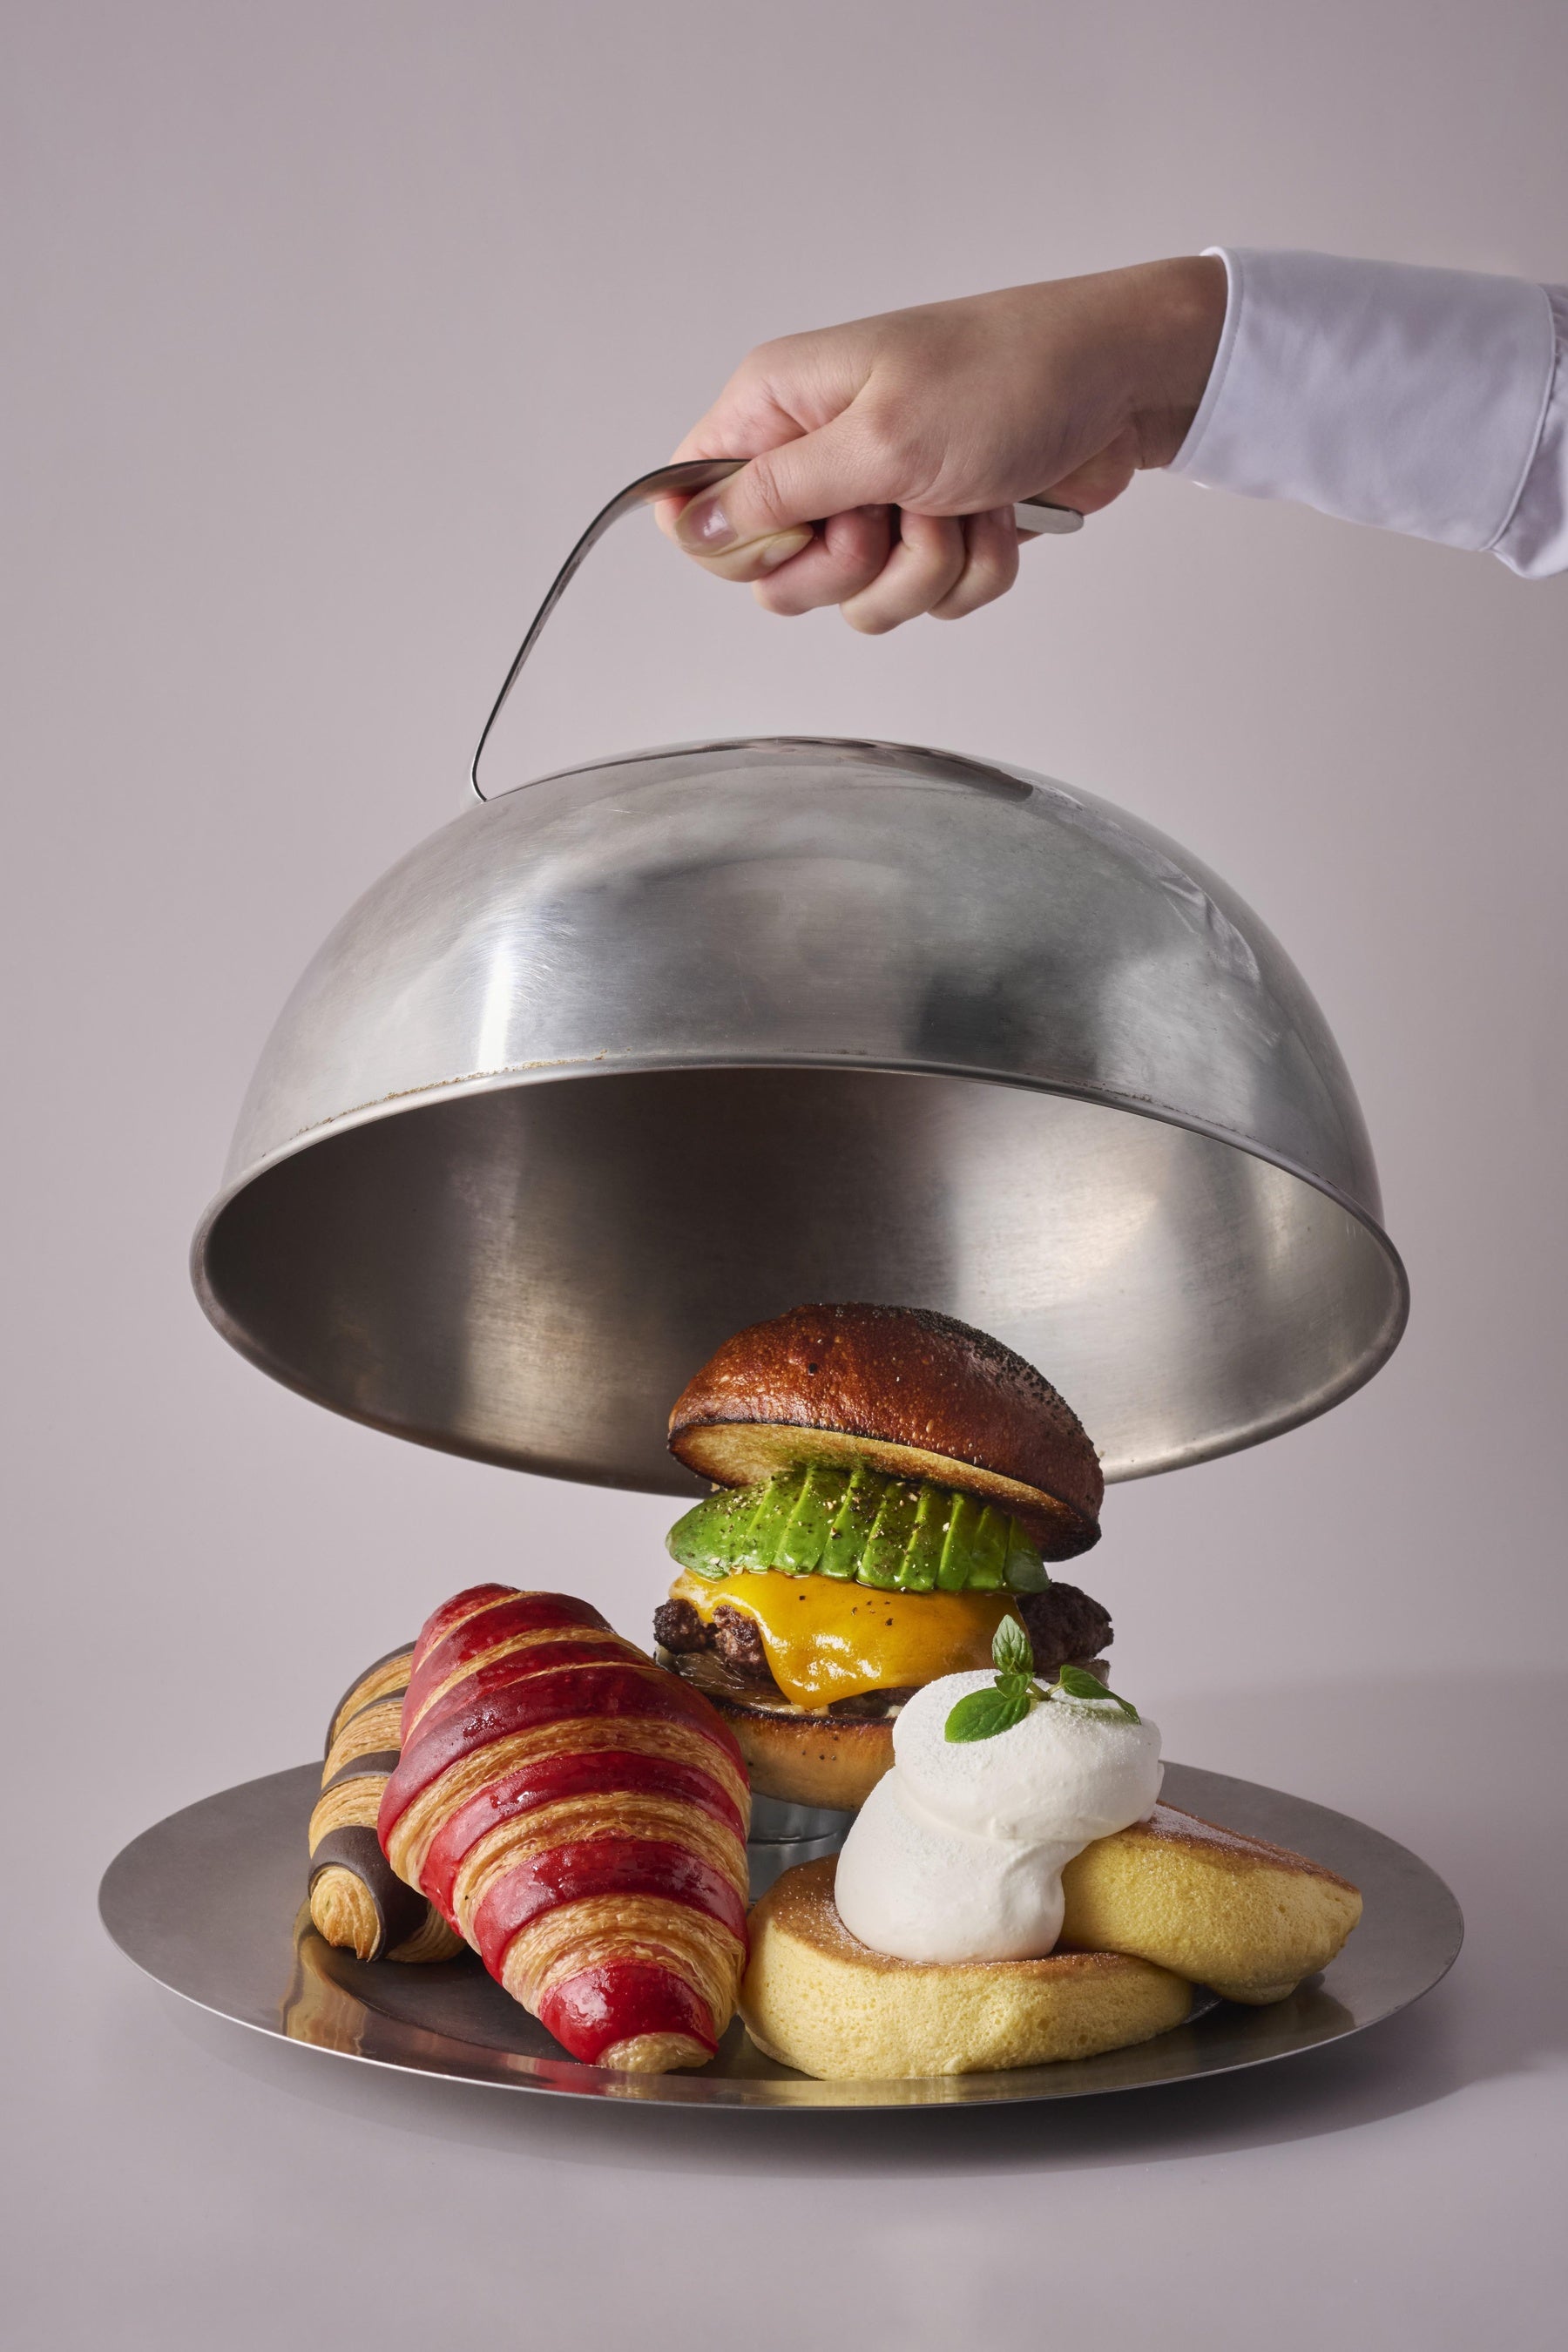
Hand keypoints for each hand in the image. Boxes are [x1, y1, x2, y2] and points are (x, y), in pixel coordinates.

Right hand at [658, 256, 1225, 631]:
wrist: (1120, 385)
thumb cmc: (1005, 379)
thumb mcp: (878, 440)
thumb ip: (775, 492)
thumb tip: (690, 527)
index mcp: (778, 408)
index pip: (696, 508)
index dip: (737, 546)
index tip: (799, 530)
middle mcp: (818, 454)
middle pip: (779, 577)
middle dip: (850, 567)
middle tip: (891, 514)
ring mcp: (878, 499)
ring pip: (859, 600)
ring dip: (926, 570)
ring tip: (963, 503)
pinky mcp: (932, 532)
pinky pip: (925, 600)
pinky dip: (972, 570)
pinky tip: (998, 512)